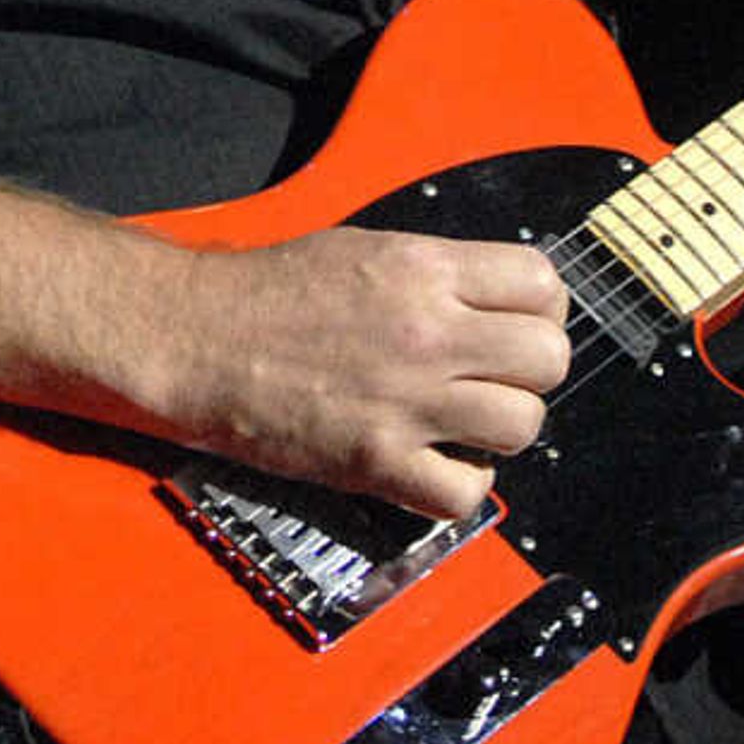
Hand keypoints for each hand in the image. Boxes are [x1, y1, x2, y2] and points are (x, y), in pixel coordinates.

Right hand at [157, 228, 571, 521]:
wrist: (195, 339)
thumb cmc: (269, 293)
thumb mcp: (365, 249)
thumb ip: (439, 273)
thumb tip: (500, 301)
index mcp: (423, 268)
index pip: (543, 283)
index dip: (540, 308)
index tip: (515, 324)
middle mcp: (426, 331)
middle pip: (549, 358)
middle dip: (530, 371)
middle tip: (494, 377)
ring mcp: (405, 399)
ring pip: (523, 426)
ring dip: (502, 429)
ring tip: (465, 422)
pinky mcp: (376, 461)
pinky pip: (465, 494)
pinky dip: (459, 488)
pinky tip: (434, 465)